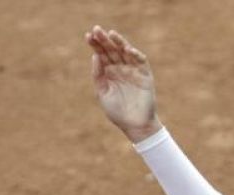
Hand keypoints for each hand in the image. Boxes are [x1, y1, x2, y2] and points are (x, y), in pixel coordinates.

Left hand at [86, 25, 162, 142]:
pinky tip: (127, 49)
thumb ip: (98, 75)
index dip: (95, 44)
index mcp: (109, 72)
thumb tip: (95, 57)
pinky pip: (141, 61)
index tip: (88, 36)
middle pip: (112, 50)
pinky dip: (135, 55)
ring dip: (119, 42)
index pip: (101, 54)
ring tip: (111, 34)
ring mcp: (133, 71)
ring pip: (126, 52)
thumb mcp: (103, 93)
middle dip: (105, 40)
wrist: (134, 125)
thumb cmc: (117, 112)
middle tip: (97, 29)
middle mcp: (121, 69)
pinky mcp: (145, 75)